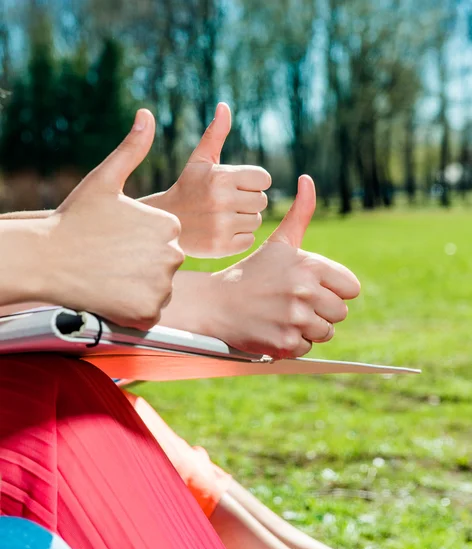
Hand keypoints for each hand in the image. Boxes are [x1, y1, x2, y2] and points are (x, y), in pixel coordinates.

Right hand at [39, 109, 183, 328]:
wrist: (45, 260)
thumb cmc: (74, 219)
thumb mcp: (104, 180)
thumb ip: (132, 150)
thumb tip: (147, 115)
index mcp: (168, 224)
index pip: (166, 239)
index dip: (140, 242)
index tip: (117, 240)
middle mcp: (173, 254)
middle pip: (165, 264)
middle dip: (143, 265)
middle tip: (112, 260)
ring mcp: (161, 285)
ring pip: (159, 289)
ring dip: (140, 287)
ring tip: (111, 276)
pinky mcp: (148, 312)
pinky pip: (150, 312)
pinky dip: (135, 308)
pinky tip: (113, 294)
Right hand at [142, 103, 270, 257]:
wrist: (164, 223)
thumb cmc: (186, 189)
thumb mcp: (199, 162)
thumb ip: (215, 134)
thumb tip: (225, 106)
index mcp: (221, 176)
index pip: (264, 179)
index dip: (252, 183)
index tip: (234, 187)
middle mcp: (222, 200)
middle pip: (262, 201)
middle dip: (248, 202)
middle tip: (226, 204)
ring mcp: (222, 225)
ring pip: (256, 221)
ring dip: (244, 220)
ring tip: (221, 218)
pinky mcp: (221, 246)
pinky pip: (248, 239)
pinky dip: (238, 239)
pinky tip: (220, 233)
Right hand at [206, 175, 359, 358]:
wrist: (215, 303)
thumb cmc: (251, 272)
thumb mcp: (278, 243)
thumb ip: (301, 213)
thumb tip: (308, 179)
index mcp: (310, 265)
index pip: (351, 288)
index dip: (333, 290)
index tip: (310, 288)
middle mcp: (305, 291)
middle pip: (340, 312)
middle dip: (321, 311)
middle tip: (293, 303)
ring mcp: (295, 318)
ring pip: (325, 332)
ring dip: (307, 328)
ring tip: (282, 315)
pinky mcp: (285, 342)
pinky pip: (306, 348)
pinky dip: (292, 343)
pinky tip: (273, 328)